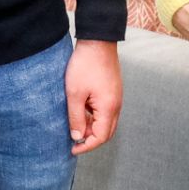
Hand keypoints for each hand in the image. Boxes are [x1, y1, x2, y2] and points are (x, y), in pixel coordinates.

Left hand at [65, 39, 122, 155]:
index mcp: (109, 108)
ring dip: (91, 126)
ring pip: (105, 121)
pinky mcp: (112, 91)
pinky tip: (80, 109)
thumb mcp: (74, 93)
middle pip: (106, 132)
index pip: (100, 137)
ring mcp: (115, 98)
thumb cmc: (85, 65)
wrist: (97, 41)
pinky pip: (105, 110)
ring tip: (73, 121)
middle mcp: (116, 105)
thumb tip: (77, 136)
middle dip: (90, 139)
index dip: (86, 146)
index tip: (72, 148)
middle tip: (73, 138)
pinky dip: (94, 115)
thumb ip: (76, 117)